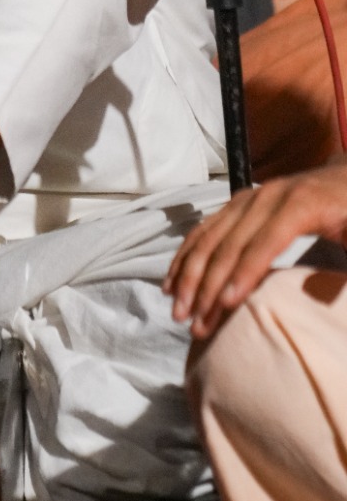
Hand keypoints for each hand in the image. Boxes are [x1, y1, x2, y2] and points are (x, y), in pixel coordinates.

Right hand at [165, 159, 346, 339]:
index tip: (227, 304)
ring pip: (210, 236)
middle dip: (209, 284)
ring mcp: (247, 198)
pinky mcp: (236, 204)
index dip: (246, 272)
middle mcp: (267, 197)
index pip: (268, 241)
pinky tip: (171, 282)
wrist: (344, 178)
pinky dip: (185, 256)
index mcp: (301, 204)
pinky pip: (204, 229)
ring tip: (177, 310)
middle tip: (194, 323)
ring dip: (189, 274)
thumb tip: (317, 292)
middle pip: (231, 243)